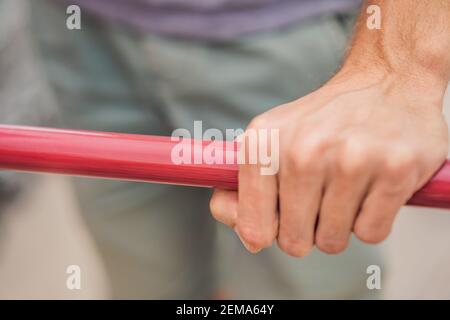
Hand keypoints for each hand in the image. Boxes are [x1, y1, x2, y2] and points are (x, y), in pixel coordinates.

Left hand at [210, 70, 447, 255]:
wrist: (387, 82)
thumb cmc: (323, 123)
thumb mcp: (271, 140)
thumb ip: (247, 188)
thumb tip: (248, 235)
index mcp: (264, 144)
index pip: (254, 227)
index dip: (268, 231)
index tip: (281, 215)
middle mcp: (304, 151)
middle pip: (294, 242)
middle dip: (307, 230)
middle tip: (320, 196)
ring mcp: (351, 160)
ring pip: (332, 242)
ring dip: (339, 224)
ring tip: (347, 185)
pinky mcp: (395, 170)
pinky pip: (370, 234)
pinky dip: (371, 220)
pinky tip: (372, 186)